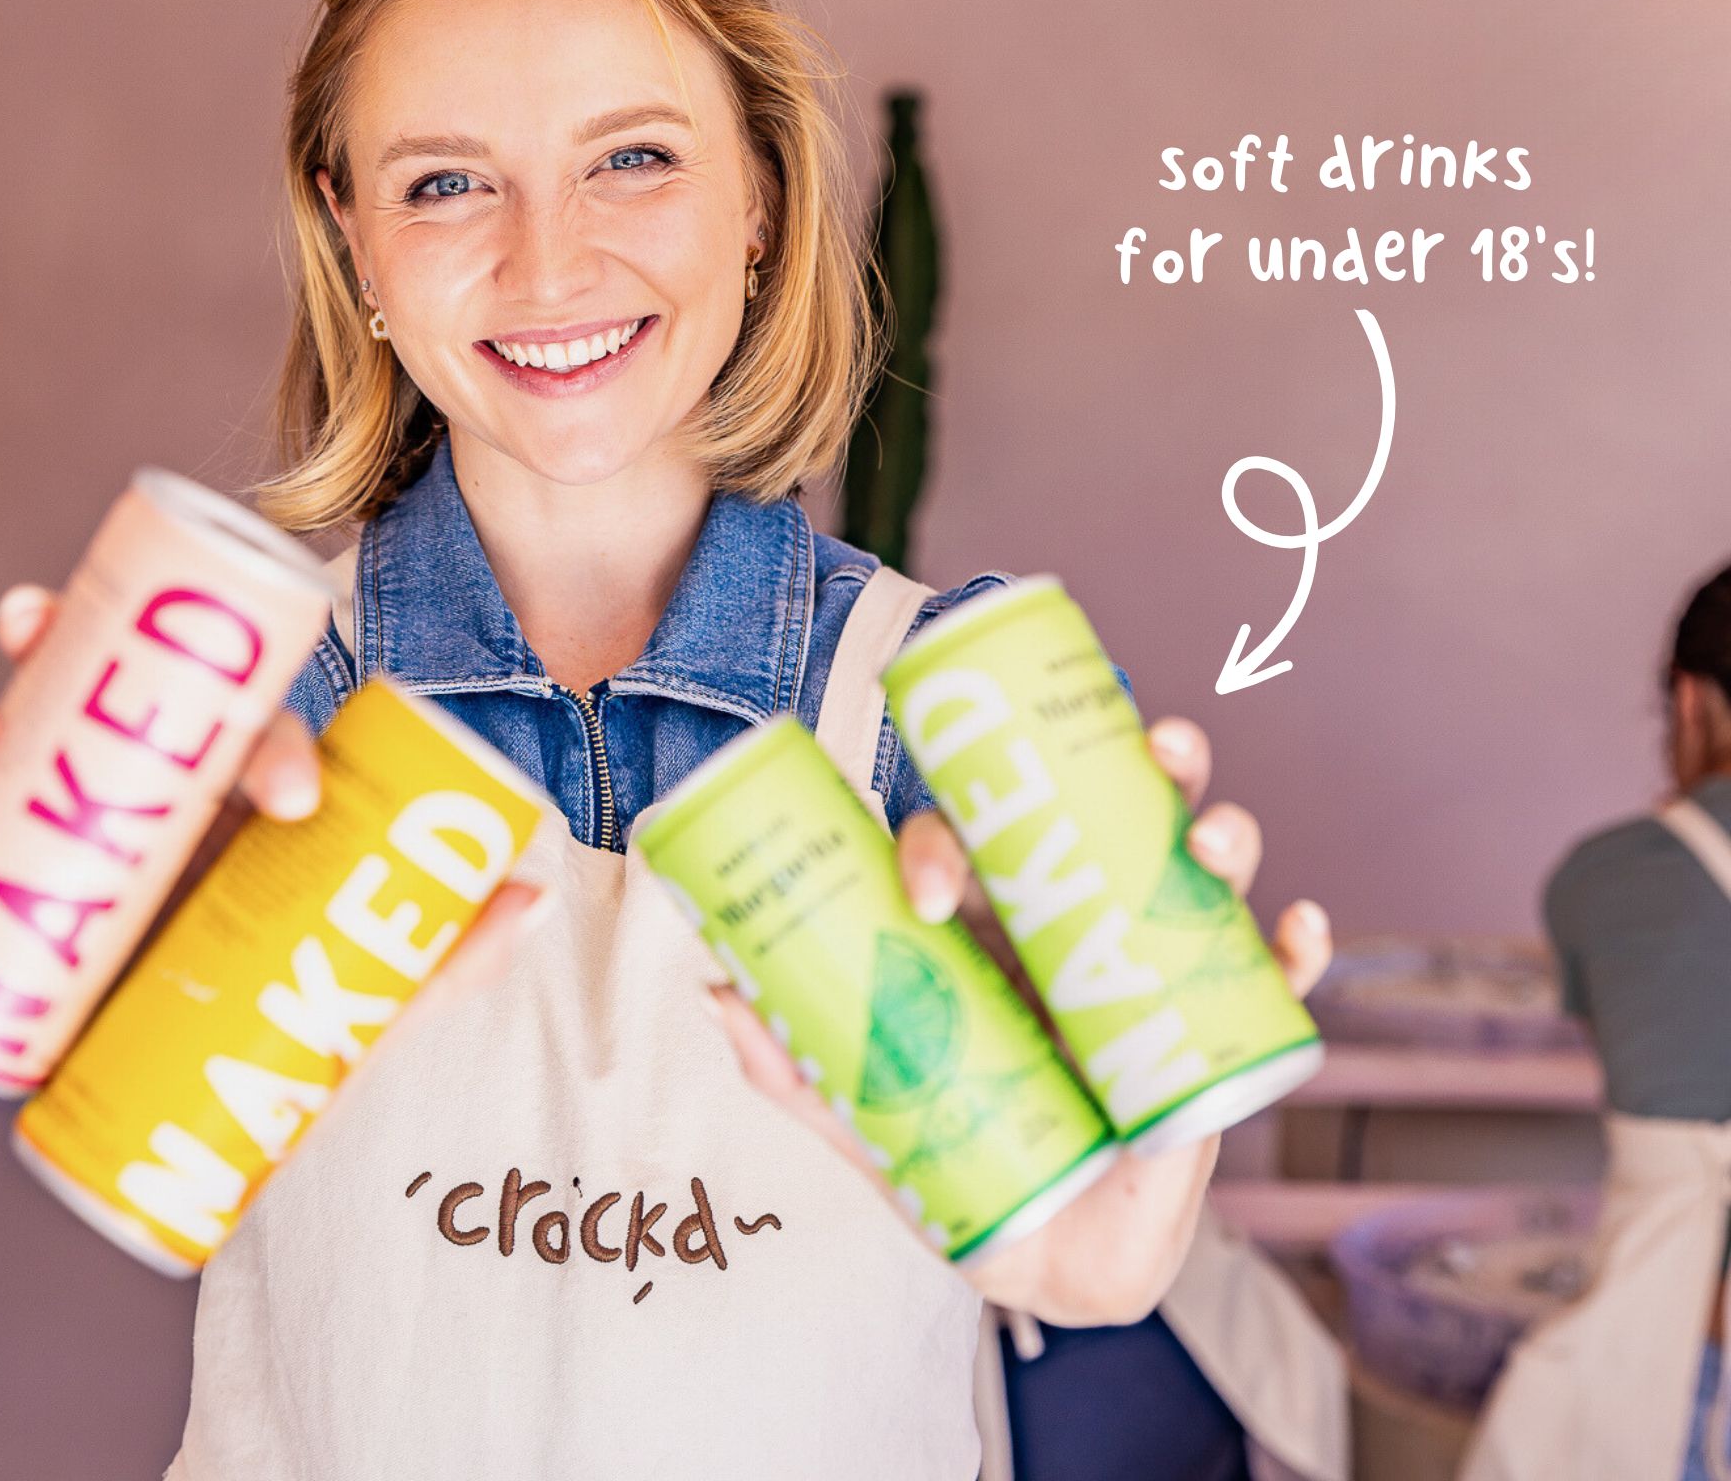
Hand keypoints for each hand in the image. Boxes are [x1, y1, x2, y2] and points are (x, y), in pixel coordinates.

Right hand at [0, 585, 548, 1008]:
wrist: (220, 1096)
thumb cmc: (298, 999)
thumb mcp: (370, 980)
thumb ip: (443, 946)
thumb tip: (534, 895)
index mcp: (242, 795)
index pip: (249, 735)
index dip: (267, 740)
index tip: (295, 791)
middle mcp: (154, 800)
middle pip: (104, 708)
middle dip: (62, 659)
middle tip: (38, 648)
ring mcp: (83, 847)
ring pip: (21, 764)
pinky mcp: (23, 912)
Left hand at [708, 713, 1331, 1323]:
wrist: (1047, 1262)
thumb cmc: (960, 1164)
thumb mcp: (878, 1115)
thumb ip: (800, 1066)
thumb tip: (715, 989)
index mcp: (993, 925)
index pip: (979, 842)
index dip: (952, 834)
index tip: (928, 883)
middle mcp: (1078, 921)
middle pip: (1117, 815)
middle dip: (1144, 766)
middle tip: (1153, 753)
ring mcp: (1152, 964)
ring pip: (1198, 874)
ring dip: (1223, 835)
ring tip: (1216, 839)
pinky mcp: (1213, 1026)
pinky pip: (1267, 978)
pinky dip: (1293, 947)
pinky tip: (1299, 930)